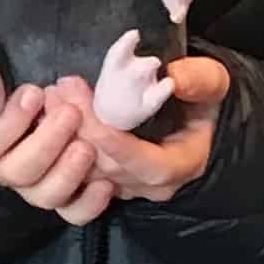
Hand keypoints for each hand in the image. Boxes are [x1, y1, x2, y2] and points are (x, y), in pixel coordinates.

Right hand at [0, 84, 115, 226]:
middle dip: (46, 142)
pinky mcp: (61, 198)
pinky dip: (89, 204)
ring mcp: (30, 187)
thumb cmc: (9, 82)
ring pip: (43, 196)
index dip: (8, 123)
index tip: (34, 93)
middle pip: (16, 172)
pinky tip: (106, 184)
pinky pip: (72, 213)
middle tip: (71, 113)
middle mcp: (0, 169)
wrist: (36, 103)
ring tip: (87, 145)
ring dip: (67, 173)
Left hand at [56, 59, 232, 200]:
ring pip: (88, 171)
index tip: (91, 119)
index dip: (118, 146)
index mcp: (181, 165)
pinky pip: (79, 169)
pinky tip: (49, 112)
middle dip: (82, 130)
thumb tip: (174, 78)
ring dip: (65, 135)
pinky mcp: (107, 179)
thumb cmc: (202, 98)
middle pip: (110, 167)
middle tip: (60, 91)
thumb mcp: (213, 82)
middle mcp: (152, 184)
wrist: (194, 114)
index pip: (148, 165)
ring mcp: (127, 185)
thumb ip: (200, 80)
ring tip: (52, 96)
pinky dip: (62, 142)